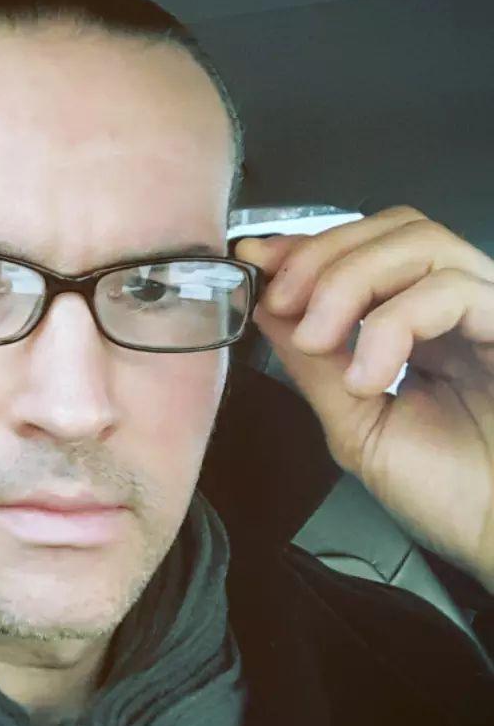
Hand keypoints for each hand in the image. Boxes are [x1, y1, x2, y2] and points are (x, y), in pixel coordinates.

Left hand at [235, 208, 493, 591]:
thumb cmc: (453, 498)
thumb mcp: (358, 424)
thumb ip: (314, 364)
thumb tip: (266, 305)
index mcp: (424, 326)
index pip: (368, 248)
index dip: (309, 246)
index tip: (255, 262)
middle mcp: (462, 308)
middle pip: (395, 227)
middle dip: (324, 255)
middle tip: (284, 305)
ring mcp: (493, 313)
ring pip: (422, 241)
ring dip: (350, 280)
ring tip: (318, 339)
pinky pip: (455, 289)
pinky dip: (395, 322)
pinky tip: (370, 375)